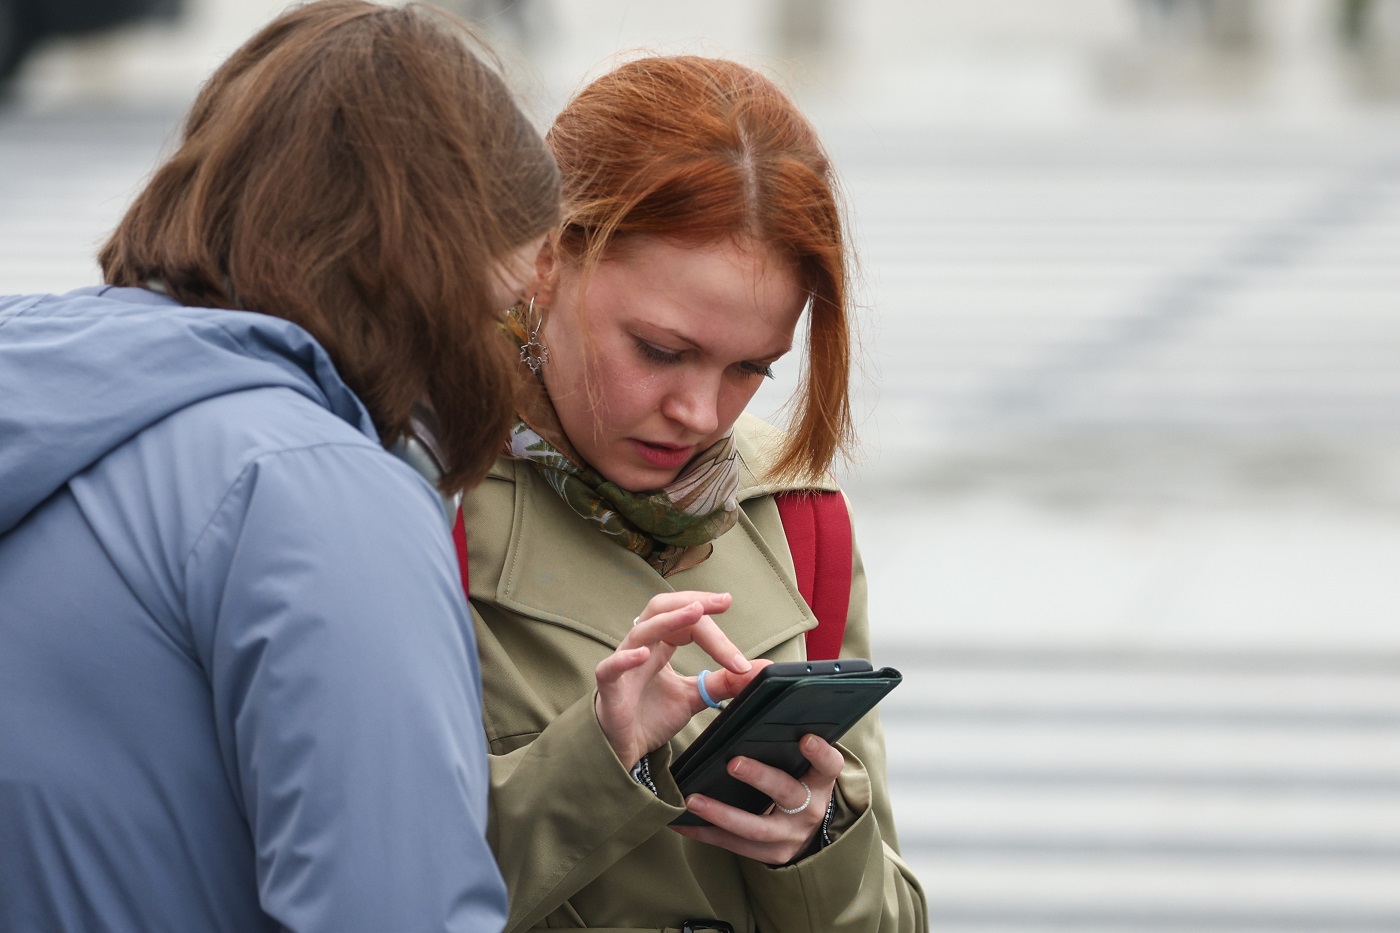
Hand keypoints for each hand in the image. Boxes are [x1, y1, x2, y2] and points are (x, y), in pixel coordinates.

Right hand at [594, 591, 765, 769]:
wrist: (624, 750)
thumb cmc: (651, 716)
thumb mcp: (694, 696)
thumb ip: (723, 682)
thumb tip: (761, 670)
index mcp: (661, 644)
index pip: (687, 621)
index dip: (713, 624)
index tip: (737, 639)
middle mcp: (642, 647)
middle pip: (662, 609)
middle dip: (692, 601)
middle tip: (722, 601)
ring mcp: (623, 665)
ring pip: (642, 631)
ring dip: (670, 620)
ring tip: (695, 612)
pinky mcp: (609, 689)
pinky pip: (611, 668)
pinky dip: (626, 659)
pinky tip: (644, 655)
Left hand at [670, 734, 844, 864]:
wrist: (807, 832)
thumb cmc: (798, 782)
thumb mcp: (803, 765)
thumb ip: (786, 739)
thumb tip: (752, 684)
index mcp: (820, 781)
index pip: (829, 765)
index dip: (820, 753)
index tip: (805, 738)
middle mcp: (809, 809)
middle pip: (786, 792)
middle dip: (759, 777)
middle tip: (733, 763)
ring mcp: (790, 835)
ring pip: (755, 827)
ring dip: (721, 813)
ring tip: (693, 799)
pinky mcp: (770, 855)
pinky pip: (734, 845)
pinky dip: (706, 833)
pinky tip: (682, 823)